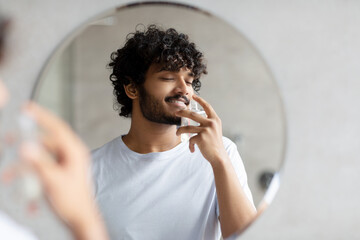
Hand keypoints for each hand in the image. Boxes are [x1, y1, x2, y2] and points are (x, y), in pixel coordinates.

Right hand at [20, 102, 107, 239]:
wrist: (80, 218)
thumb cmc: (72, 200)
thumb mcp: (53, 181)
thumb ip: (38, 164)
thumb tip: (24, 147)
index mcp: (75, 151)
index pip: (57, 127)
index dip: (42, 116)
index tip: (28, 108)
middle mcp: (71, 154)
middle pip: (46, 141)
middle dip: (27, 143)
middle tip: (10, 139)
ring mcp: (66, 163)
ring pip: (42, 155)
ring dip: (27, 163)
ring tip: (9, 174)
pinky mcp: (61, 172)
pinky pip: (44, 166)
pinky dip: (32, 172)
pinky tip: (23, 184)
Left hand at [175, 95, 227, 165]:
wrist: (219, 156)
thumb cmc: (215, 144)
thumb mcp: (215, 130)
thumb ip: (208, 124)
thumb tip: (194, 119)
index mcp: (215, 120)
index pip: (207, 106)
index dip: (200, 100)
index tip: (193, 96)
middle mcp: (211, 123)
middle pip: (192, 114)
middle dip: (182, 112)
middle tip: (176, 112)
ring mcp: (206, 130)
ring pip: (187, 128)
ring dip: (180, 130)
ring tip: (177, 133)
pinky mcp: (201, 138)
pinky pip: (190, 139)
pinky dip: (190, 145)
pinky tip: (192, 149)